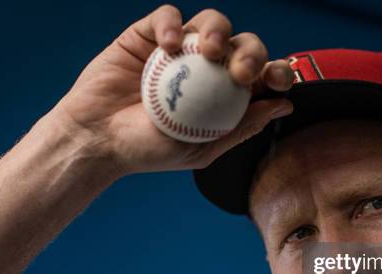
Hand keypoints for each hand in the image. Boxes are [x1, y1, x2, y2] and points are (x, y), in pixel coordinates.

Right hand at [51, 5, 293, 174]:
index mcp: (223, 94)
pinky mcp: (148, 34)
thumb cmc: (147, 149)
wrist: (97, 139)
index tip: (277, 80)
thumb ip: (241, 127)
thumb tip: (284, 106)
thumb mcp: (201, 147)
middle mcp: (206, 68)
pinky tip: (168, 47)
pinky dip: (172, 25)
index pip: (260, 74)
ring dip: (218, 31)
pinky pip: (167, 16)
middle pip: (243, 44)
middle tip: (241, 72)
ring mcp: (179, 50)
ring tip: (211, 51)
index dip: (276, 71)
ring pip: (212, 22)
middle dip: (252, 52)